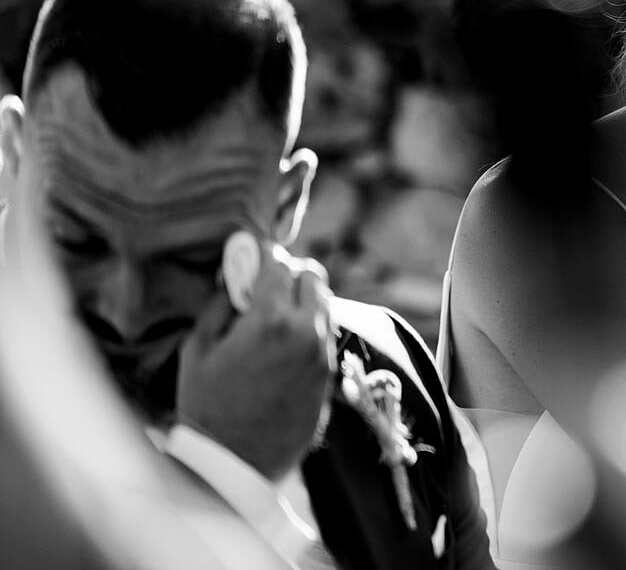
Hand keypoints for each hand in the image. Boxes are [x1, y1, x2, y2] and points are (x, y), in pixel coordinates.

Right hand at [177, 241, 335, 480]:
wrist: (233, 464)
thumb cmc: (206, 407)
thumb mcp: (197, 349)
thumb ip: (219, 305)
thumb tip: (233, 279)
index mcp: (271, 320)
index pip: (279, 264)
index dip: (263, 258)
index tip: (251, 261)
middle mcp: (306, 332)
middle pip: (314, 276)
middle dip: (291, 275)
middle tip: (266, 289)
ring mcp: (322, 355)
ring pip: (325, 305)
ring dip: (303, 302)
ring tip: (274, 318)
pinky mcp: (329, 376)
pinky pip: (325, 336)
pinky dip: (309, 329)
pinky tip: (283, 346)